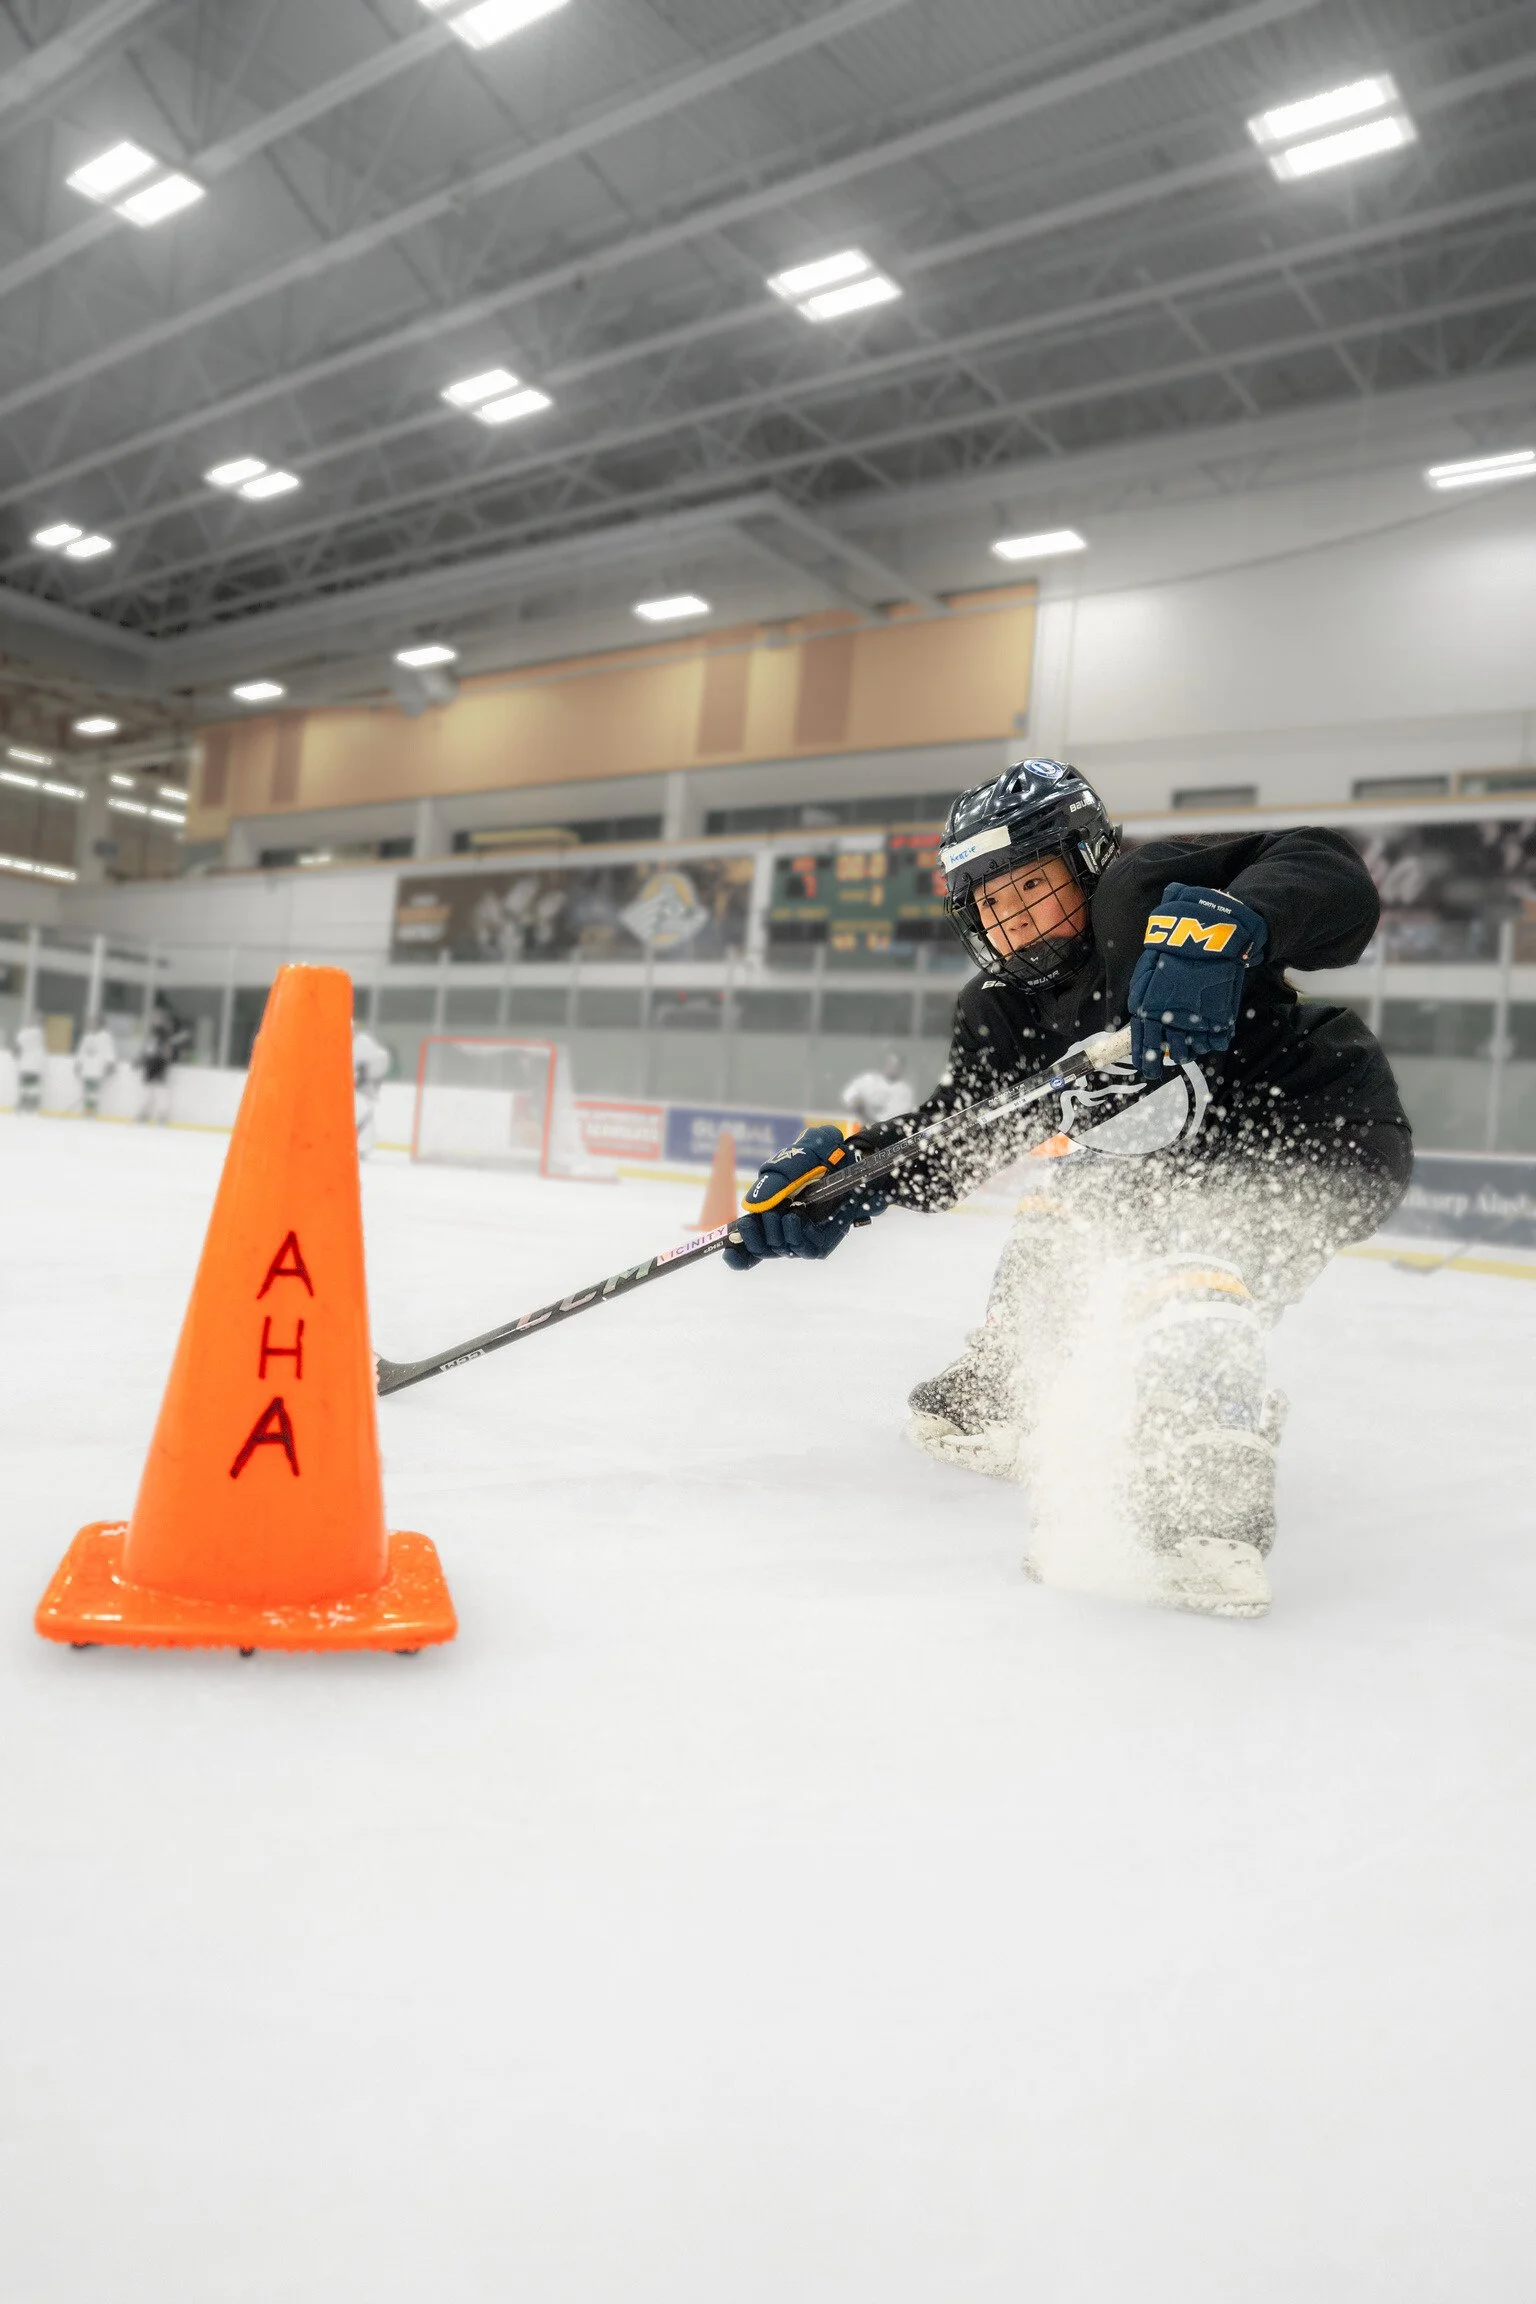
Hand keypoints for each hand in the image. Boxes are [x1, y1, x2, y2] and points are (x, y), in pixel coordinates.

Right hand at [723, 1125, 888, 1270]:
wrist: (852, 1157)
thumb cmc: (817, 1157)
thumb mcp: (791, 1160)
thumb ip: (772, 1180)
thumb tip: (751, 1205)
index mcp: (767, 1214)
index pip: (746, 1245)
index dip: (736, 1254)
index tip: (726, 1250)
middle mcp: (782, 1230)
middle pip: (758, 1248)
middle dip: (754, 1235)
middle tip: (764, 1215)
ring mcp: (801, 1237)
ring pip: (777, 1249)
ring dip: (775, 1232)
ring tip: (786, 1211)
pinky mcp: (821, 1243)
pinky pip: (803, 1249)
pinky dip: (794, 1235)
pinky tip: (794, 1218)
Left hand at [1127, 882, 1266, 1081]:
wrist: (1203, 935)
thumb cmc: (1170, 952)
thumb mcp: (1145, 976)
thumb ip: (1142, 1002)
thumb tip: (1141, 1023)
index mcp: (1148, 1012)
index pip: (1144, 1047)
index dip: (1146, 1062)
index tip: (1148, 1070)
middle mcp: (1171, 1021)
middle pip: (1171, 1054)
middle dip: (1171, 1057)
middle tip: (1175, 1054)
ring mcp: (1197, 1021)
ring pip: (1193, 1050)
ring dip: (1192, 1048)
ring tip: (1193, 1038)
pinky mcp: (1219, 1017)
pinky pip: (1216, 1042)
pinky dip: (1213, 1040)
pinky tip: (1210, 1031)